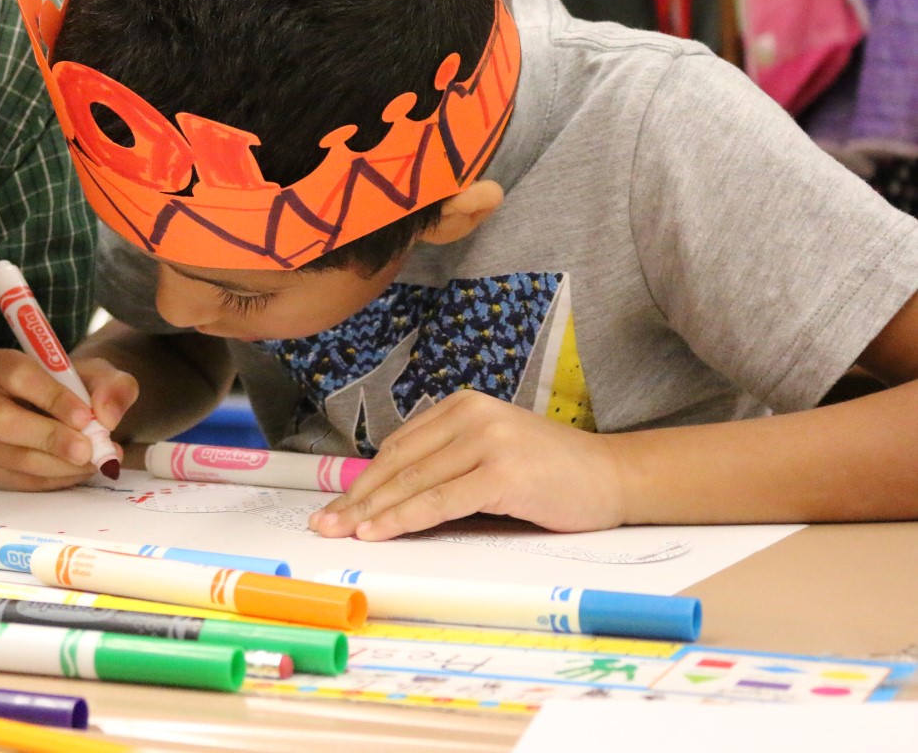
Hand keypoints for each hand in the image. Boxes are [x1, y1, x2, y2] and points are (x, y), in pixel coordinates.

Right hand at [0, 348, 137, 490]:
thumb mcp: (99, 375)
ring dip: (59, 465)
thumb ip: (112, 386)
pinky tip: (77, 471)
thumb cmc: (73, 388)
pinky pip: (18, 482)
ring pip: (12, 458)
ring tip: (94, 461)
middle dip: (50, 439)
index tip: (85, 417)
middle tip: (87, 450)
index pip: (18, 377)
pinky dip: (54, 481)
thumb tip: (107, 416)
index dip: (52, 397)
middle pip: (2, 423)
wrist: (59, 411)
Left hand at [309, 390, 626, 539]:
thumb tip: (387, 494)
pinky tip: (380, 531)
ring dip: (372, 512)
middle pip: (398, 464)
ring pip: (413, 483)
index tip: (335, 506)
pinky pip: (440, 501)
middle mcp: (470, 415)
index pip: (398, 447)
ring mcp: (487, 440)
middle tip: (323, 524)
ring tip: (342, 533)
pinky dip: (404, 518)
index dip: (362, 480)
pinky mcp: (502, 471)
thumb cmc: (552, 473)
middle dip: (356, 498)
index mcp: (461, 405)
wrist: (614, 476)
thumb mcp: (491, 452)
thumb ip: (446, 462)